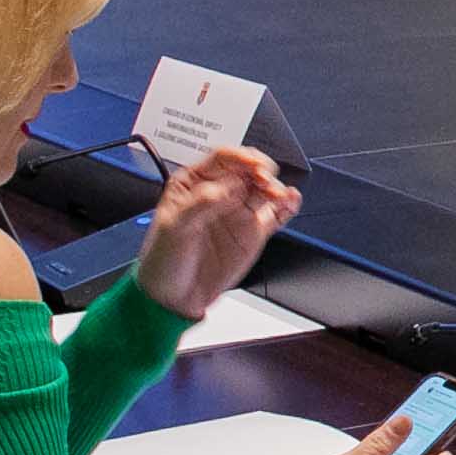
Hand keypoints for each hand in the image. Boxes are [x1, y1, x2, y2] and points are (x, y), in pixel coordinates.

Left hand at [134, 145, 301, 316]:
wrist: (175, 297)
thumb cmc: (164, 259)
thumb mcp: (174, 228)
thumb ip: (200, 204)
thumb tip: (227, 189)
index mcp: (194, 183)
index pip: (223, 159)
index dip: (240, 157)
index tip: (252, 164)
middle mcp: (221, 193)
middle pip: (249, 170)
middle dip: (261, 170)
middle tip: (265, 180)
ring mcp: (239, 211)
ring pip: (265, 188)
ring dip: (276, 186)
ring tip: (278, 195)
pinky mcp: (255, 230)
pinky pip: (277, 212)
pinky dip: (288, 204)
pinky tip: (291, 200)